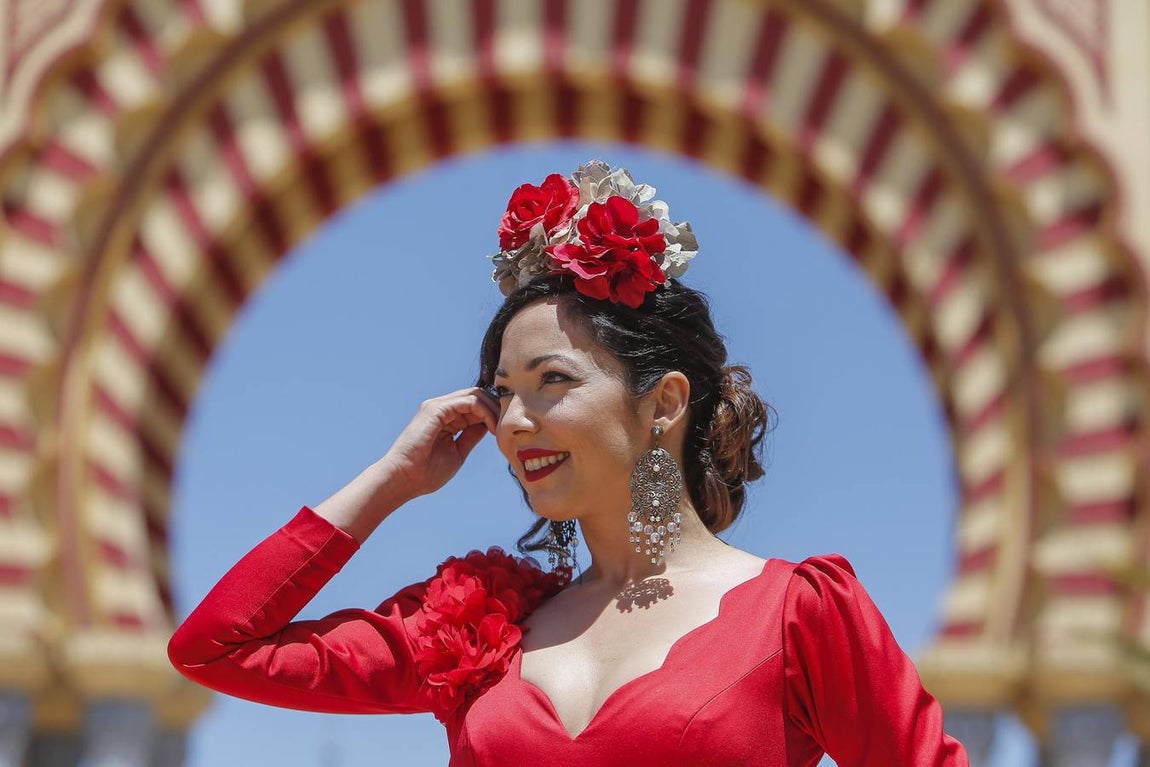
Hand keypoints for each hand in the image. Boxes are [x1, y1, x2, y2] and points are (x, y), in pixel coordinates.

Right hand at [382, 387, 499, 497]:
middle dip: (496, 409)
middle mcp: (442, 408)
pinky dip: (485, 412)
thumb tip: (488, 426)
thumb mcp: (457, 452)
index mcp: (446, 418)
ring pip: (476, 395)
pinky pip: (469, 401)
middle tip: (507, 427)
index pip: (476, 406)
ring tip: (500, 429)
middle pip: (478, 396)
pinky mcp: (436, 408)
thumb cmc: (426, 472)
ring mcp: (438, 406)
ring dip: (494, 410)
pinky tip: (491, 428)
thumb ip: (471, 436)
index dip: (493, 416)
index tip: (504, 433)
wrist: (404, 479)